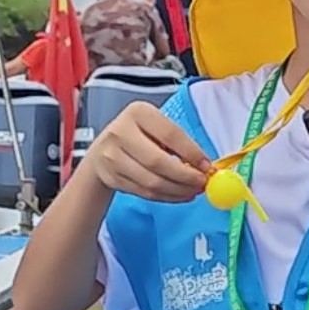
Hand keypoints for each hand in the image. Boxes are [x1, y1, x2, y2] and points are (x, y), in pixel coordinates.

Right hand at [84, 102, 212, 202]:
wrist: (102, 150)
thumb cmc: (138, 136)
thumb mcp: (155, 126)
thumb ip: (178, 142)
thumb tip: (203, 165)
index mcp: (137, 113)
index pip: (170, 134)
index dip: (191, 153)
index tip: (206, 166)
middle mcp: (120, 132)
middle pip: (158, 162)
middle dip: (185, 177)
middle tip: (201, 183)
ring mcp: (112, 157)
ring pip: (151, 182)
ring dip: (178, 190)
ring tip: (193, 190)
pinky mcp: (111, 177)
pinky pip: (144, 193)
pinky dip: (166, 197)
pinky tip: (178, 194)